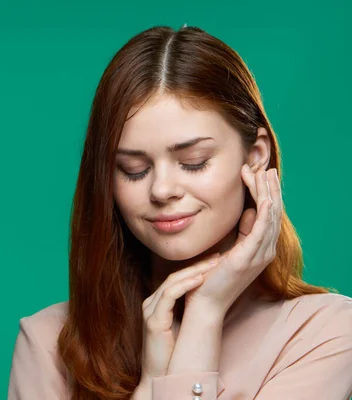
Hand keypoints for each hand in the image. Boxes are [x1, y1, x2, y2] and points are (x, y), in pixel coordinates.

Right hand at [140, 255, 220, 379]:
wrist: (161, 378)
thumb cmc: (174, 355)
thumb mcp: (184, 327)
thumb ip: (190, 311)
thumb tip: (210, 298)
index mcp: (158, 304)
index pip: (177, 278)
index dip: (196, 268)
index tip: (216, 260)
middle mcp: (151, 303)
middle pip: (175, 276)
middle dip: (198, 265)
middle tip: (219, 256)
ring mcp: (150, 311)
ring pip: (172, 282)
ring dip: (194, 271)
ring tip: (213, 265)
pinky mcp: (154, 321)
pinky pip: (168, 296)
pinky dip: (185, 286)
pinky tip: (200, 280)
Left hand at [185, 166, 282, 315]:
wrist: (204, 304)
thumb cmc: (210, 279)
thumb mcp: (228, 250)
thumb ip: (240, 233)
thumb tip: (247, 212)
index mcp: (259, 249)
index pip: (267, 216)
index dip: (264, 193)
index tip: (257, 174)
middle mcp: (264, 251)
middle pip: (273, 213)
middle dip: (270, 188)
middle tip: (266, 167)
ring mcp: (259, 255)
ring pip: (270, 217)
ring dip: (268, 193)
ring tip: (263, 173)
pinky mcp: (248, 257)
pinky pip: (262, 230)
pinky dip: (265, 211)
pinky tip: (264, 197)